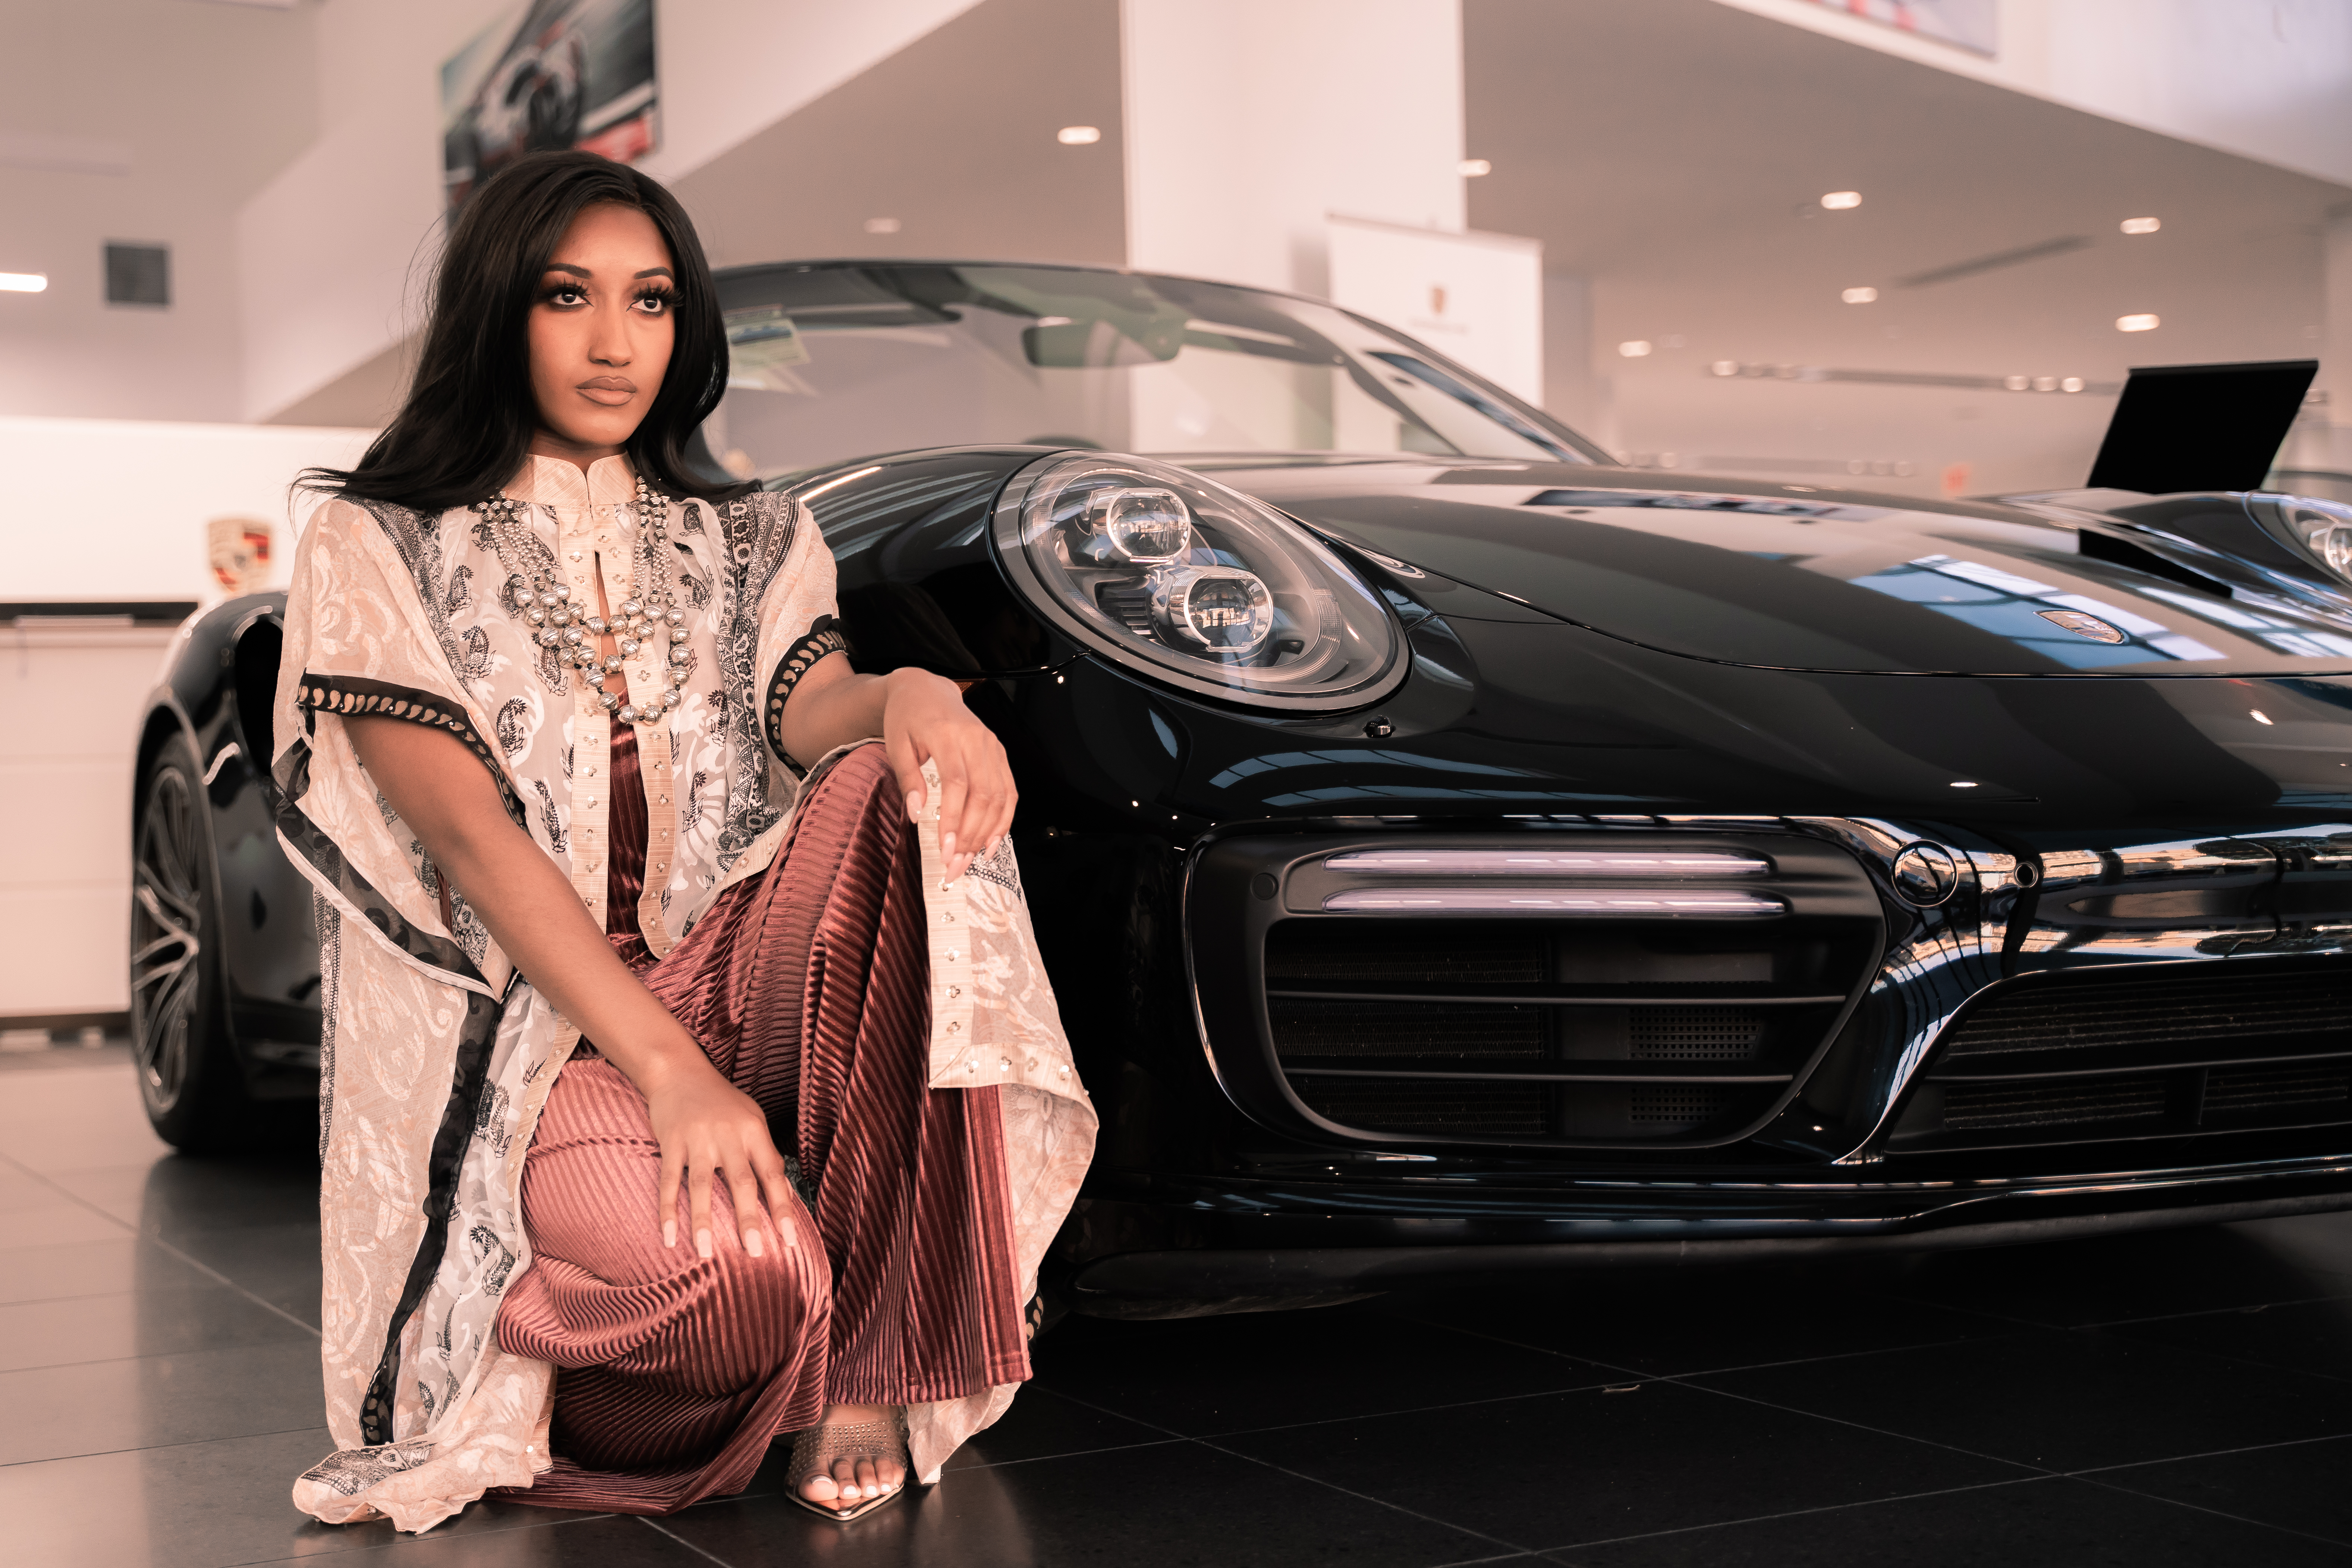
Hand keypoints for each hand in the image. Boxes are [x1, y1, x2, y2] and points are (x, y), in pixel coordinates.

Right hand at [645, 1062, 800, 1259]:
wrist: (680, 1072)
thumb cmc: (722, 1101)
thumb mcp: (752, 1119)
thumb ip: (765, 1154)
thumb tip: (784, 1194)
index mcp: (754, 1131)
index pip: (773, 1174)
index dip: (783, 1207)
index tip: (790, 1239)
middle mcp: (729, 1135)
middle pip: (742, 1182)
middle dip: (749, 1220)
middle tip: (755, 1252)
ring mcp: (698, 1139)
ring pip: (702, 1186)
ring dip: (703, 1221)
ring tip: (705, 1253)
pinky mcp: (671, 1142)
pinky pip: (668, 1181)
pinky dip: (668, 1210)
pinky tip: (669, 1237)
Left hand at [881, 668, 1014, 880]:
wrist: (925, 689)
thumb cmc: (907, 717)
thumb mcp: (896, 745)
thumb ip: (908, 779)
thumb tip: (917, 816)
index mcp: (947, 734)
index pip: (957, 783)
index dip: (953, 819)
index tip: (945, 848)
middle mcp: (976, 739)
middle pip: (983, 794)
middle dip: (970, 835)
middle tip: (955, 864)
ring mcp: (992, 746)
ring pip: (1000, 796)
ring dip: (987, 833)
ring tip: (970, 860)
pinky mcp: (999, 754)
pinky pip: (1009, 791)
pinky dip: (1003, 820)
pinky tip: (992, 842)